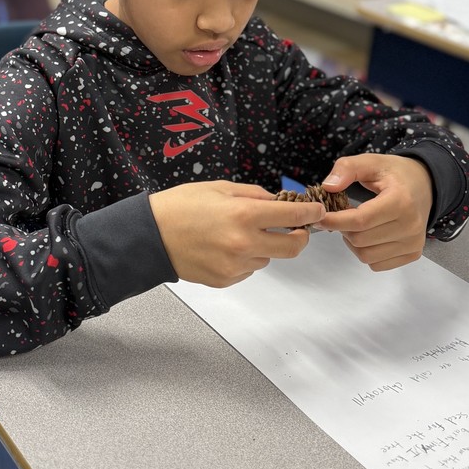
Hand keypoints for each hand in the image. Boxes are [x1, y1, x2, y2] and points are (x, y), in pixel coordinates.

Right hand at [149, 180, 324, 287]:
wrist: (150, 236)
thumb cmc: (180, 206)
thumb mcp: (220, 188)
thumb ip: (254, 195)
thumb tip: (277, 202)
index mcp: (244, 215)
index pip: (292, 216)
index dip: (310, 213)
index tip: (317, 212)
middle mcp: (244, 243)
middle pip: (292, 248)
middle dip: (299, 237)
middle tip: (295, 229)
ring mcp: (235, 266)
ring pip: (267, 258)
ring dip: (265, 246)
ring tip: (239, 233)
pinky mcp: (226, 280)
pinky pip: (248, 269)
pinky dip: (245, 258)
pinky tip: (225, 247)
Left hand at [313, 154, 432, 271]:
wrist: (426, 185)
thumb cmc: (395, 174)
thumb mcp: (371, 162)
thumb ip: (347, 168)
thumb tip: (328, 186)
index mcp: (400, 201)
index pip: (360, 221)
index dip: (334, 221)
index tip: (318, 217)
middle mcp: (411, 226)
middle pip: (360, 240)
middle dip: (343, 229)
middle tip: (341, 216)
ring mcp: (413, 243)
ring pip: (366, 256)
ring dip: (353, 242)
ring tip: (356, 225)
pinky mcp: (413, 254)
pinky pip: (377, 264)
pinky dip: (366, 252)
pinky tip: (368, 235)